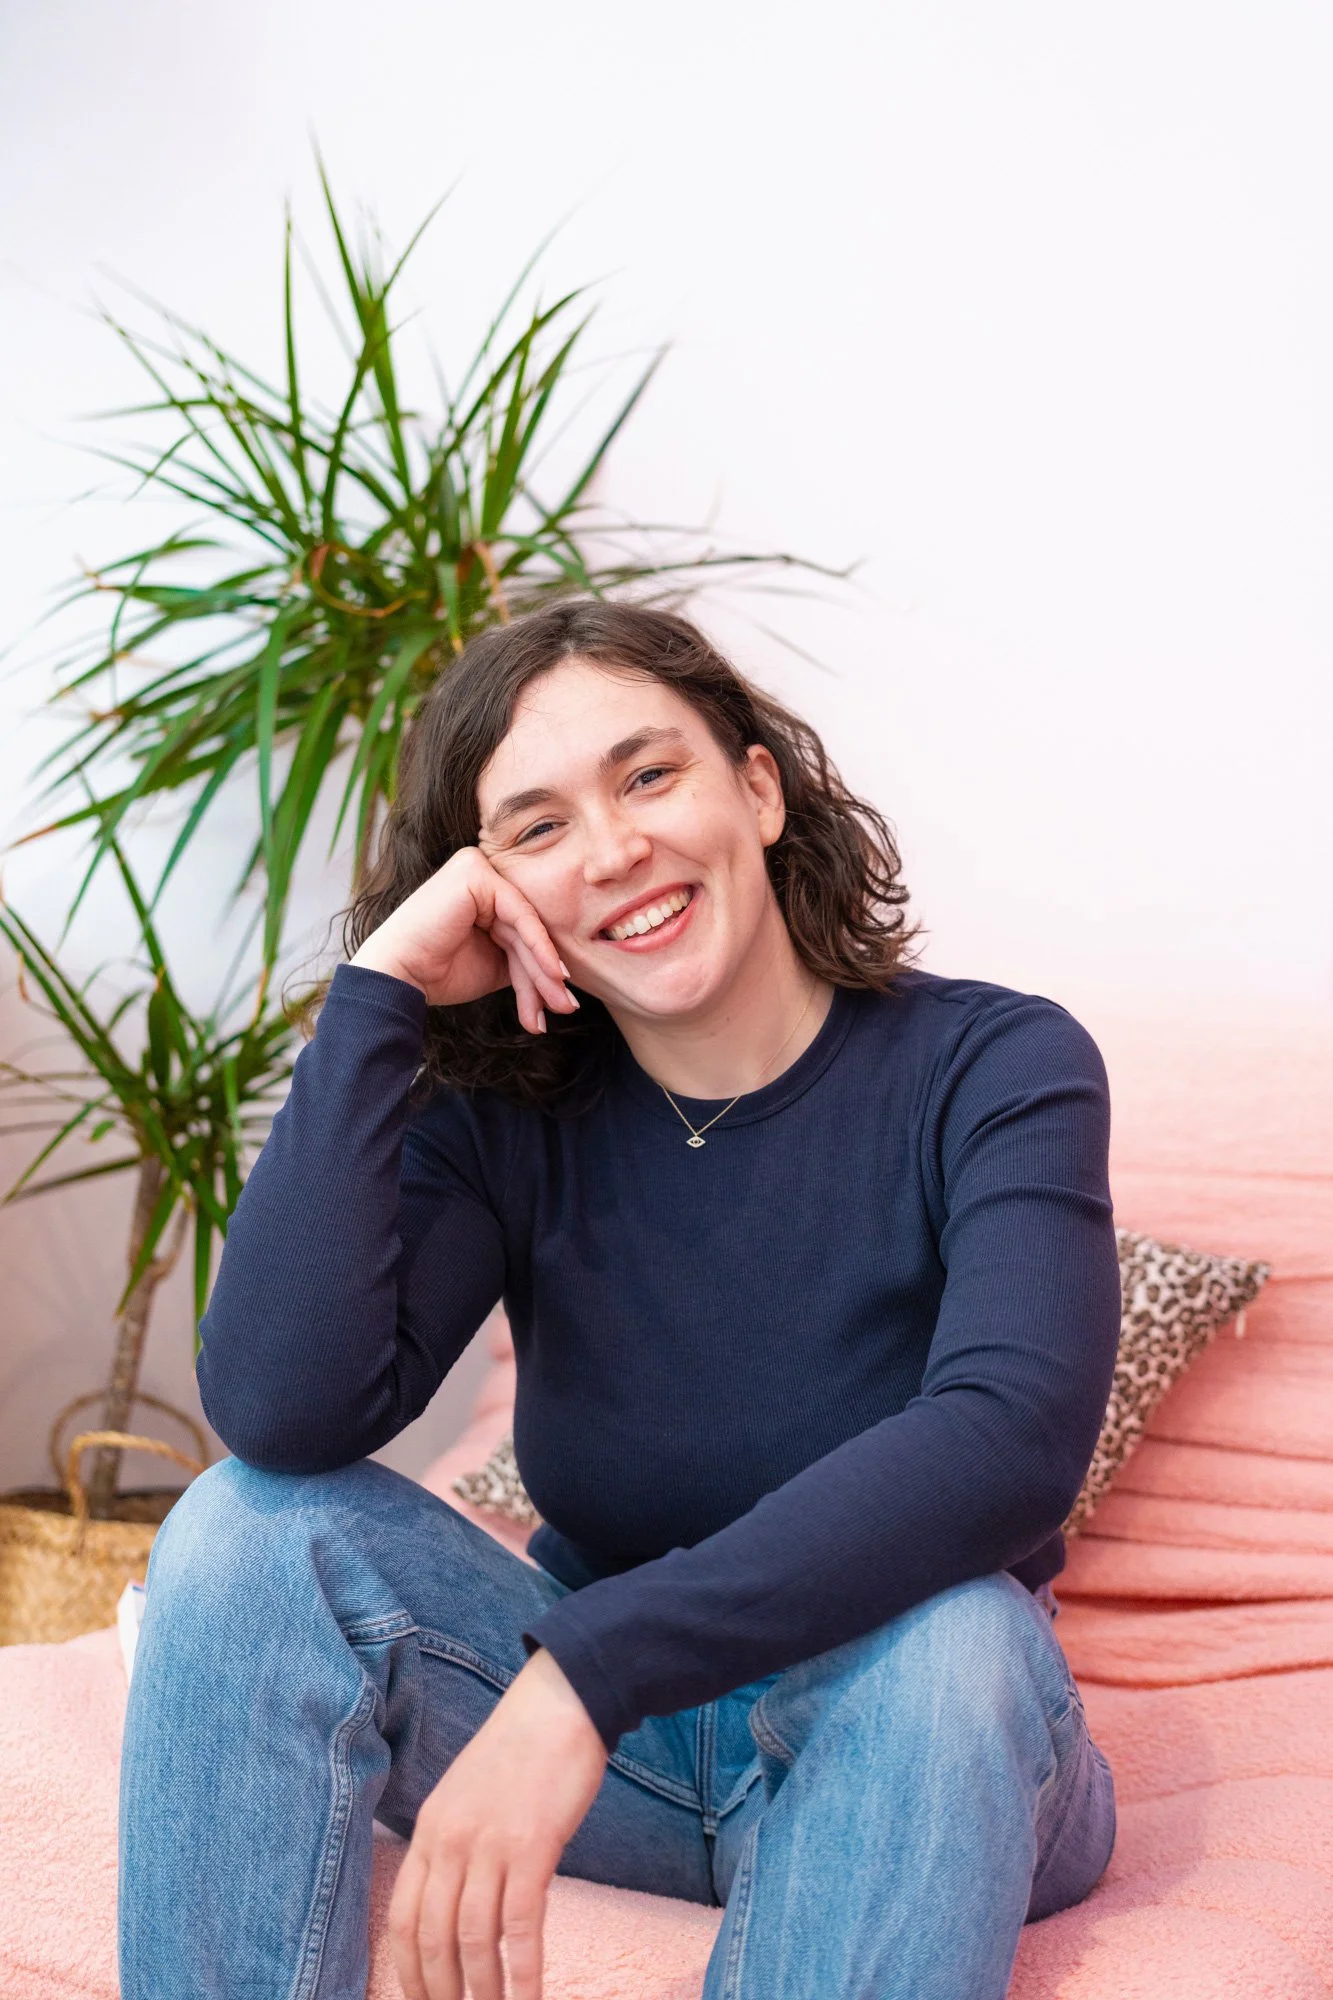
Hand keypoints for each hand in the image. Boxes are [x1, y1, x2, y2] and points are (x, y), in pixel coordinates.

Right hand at [350, 847, 577, 1033]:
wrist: (398, 977)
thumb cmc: (437, 973)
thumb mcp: (494, 965)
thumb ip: (524, 957)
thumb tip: (563, 975)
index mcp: (481, 893)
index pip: (521, 932)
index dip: (542, 971)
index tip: (561, 1004)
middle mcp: (480, 875)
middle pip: (526, 931)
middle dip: (546, 976)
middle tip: (565, 1008)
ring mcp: (477, 868)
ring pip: (526, 927)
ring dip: (543, 971)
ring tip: (559, 1005)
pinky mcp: (475, 873)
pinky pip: (519, 914)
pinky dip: (538, 947)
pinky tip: (553, 974)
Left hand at [388, 1647, 608, 1999]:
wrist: (561, 1703)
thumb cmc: (520, 1751)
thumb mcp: (467, 1795)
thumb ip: (455, 1846)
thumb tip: (458, 1904)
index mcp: (429, 1829)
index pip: (403, 1918)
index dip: (408, 1971)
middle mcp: (450, 1840)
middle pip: (432, 1938)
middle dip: (441, 1992)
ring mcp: (490, 1844)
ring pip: (473, 1940)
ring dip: (482, 1992)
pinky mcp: (532, 1847)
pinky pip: (520, 1926)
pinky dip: (524, 1973)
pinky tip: (531, 1998)